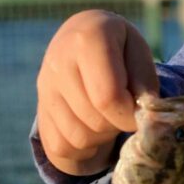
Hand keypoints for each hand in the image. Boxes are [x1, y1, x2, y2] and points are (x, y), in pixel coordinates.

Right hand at [36, 10, 158, 174]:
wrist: (81, 37)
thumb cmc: (119, 47)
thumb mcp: (139, 52)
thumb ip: (145, 81)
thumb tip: (143, 116)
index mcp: (87, 39)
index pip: (107, 98)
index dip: (130, 115)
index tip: (140, 112)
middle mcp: (58, 61)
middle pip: (95, 121)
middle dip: (117, 124)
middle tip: (124, 109)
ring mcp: (44, 87)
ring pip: (78, 138)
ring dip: (102, 136)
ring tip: (108, 114)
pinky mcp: (39, 109)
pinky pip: (62, 146)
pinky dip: (83, 146)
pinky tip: (92, 124)